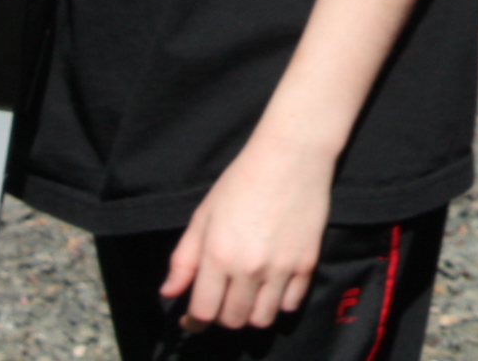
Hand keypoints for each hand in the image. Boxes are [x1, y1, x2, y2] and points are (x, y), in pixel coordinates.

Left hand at [161, 127, 333, 331]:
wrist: (292, 156)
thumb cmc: (242, 180)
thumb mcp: (204, 215)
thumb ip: (184, 258)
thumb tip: (170, 292)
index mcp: (218, 255)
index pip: (204, 312)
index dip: (195, 321)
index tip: (195, 317)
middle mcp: (249, 268)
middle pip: (233, 320)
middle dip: (223, 315)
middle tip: (224, 298)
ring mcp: (281, 268)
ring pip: (262, 319)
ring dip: (252, 313)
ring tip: (249, 295)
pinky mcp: (307, 263)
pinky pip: (292, 304)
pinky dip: (280, 302)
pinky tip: (273, 285)